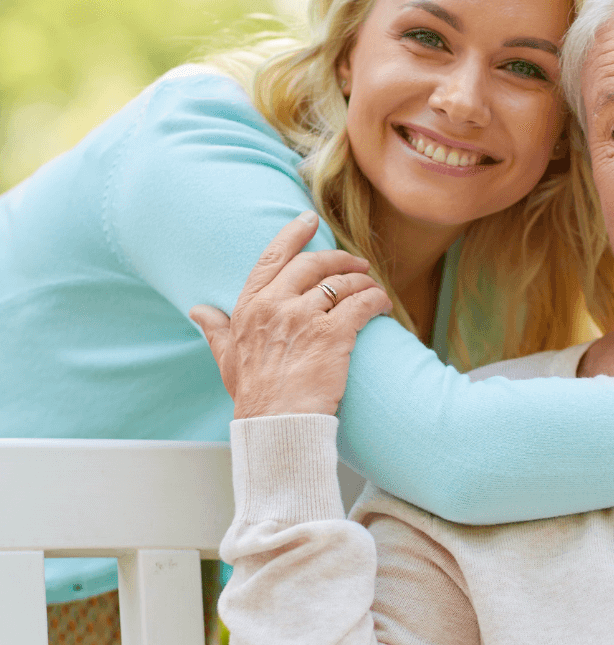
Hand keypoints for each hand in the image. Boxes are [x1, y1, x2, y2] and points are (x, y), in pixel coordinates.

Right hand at [189, 212, 391, 417]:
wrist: (277, 425)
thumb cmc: (255, 397)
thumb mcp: (227, 360)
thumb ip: (216, 331)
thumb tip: (199, 311)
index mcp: (249, 307)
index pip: (272, 258)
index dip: (294, 234)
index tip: (310, 219)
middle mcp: (275, 305)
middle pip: (313, 264)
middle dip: (339, 259)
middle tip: (357, 263)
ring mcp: (304, 317)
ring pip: (342, 283)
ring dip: (362, 281)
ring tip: (373, 287)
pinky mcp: (334, 333)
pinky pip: (362, 303)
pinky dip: (376, 300)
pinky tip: (383, 305)